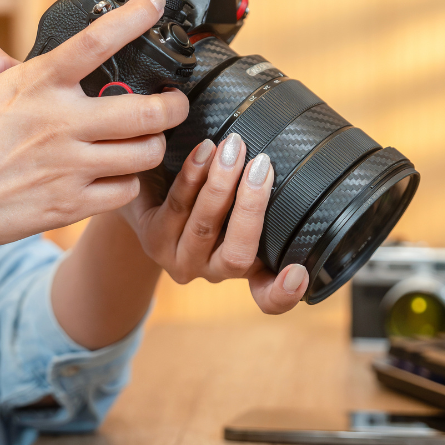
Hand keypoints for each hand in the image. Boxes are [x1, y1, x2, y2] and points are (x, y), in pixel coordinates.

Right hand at [0, 0, 186, 266]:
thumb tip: (16, 60)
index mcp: (32, 87)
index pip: (96, 43)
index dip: (134, 19)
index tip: (156, 7)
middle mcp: (58, 125)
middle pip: (147, 110)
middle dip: (174, 104)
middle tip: (175, 102)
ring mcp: (68, 168)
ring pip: (145, 153)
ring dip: (154, 144)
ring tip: (147, 141)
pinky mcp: (69, 206)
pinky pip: (125, 192)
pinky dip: (129, 182)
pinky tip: (119, 175)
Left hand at [120, 134, 309, 314]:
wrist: (147, 186)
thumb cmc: (207, 189)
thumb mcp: (238, 199)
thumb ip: (259, 192)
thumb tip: (285, 156)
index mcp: (246, 267)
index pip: (267, 296)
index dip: (284, 293)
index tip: (297, 273)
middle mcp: (213, 271)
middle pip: (237, 256)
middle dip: (251, 207)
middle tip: (262, 165)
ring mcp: (180, 259)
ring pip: (204, 227)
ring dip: (220, 185)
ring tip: (232, 148)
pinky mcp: (153, 240)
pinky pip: (177, 206)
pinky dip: (193, 176)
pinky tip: (204, 150)